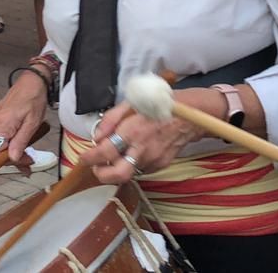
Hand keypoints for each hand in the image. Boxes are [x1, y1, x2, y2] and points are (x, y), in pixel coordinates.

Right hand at [0, 74, 48, 167]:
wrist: (31, 83)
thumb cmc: (33, 99)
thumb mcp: (32, 124)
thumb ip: (20, 142)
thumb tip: (13, 158)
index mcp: (1, 125)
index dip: (11, 160)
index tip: (24, 162)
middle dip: (14, 156)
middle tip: (30, 159)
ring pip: (0, 144)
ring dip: (13, 149)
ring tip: (28, 150)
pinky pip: (0, 135)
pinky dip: (10, 140)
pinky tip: (20, 142)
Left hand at [76, 88, 220, 184]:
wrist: (192, 114)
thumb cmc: (160, 103)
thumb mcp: (132, 102)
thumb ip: (111, 119)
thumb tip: (97, 136)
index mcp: (133, 130)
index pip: (105, 152)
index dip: (90, 157)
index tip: (84, 157)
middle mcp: (142, 149)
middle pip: (117, 175)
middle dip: (102, 175)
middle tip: (96, 167)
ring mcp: (154, 159)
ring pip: (129, 172)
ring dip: (118, 166)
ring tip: (116, 154)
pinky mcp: (162, 164)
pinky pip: (142, 168)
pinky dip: (133, 162)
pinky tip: (135, 150)